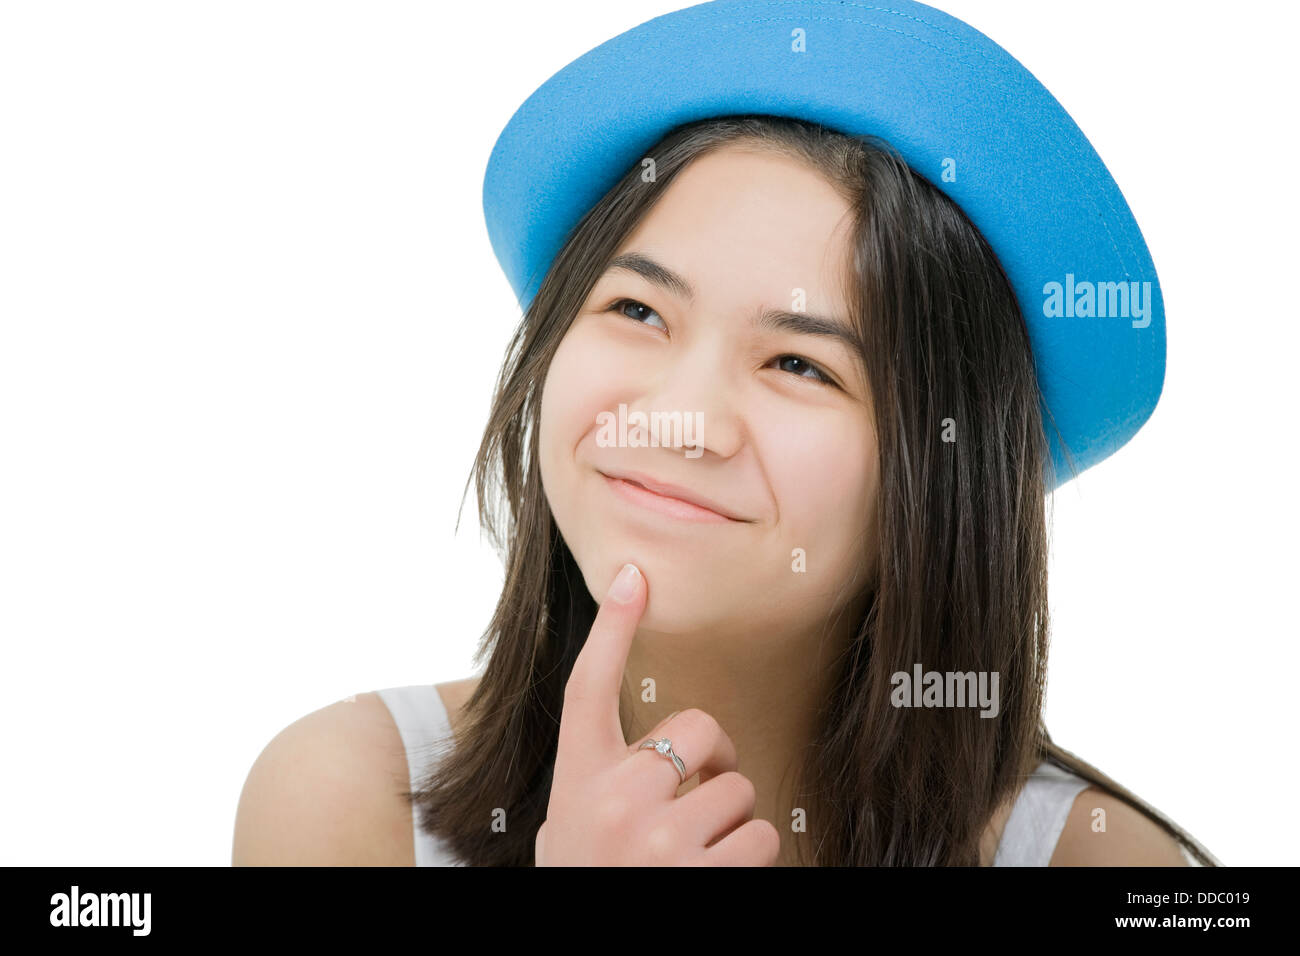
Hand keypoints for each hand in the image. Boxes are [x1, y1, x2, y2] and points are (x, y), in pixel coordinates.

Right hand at [535, 562, 781, 865]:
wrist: (586, 941)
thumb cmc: (590, 878)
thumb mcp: (571, 828)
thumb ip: (601, 781)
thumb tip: (660, 745)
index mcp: (577, 779)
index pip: (590, 686)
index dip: (613, 627)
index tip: (634, 574)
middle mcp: (612, 799)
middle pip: (700, 732)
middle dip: (714, 765)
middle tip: (693, 806)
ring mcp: (656, 839)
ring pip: (740, 791)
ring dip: (731, 823)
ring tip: (694, 859)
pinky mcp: (701, 875)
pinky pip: (762, 838)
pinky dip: (751, 860)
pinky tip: (714, 879)